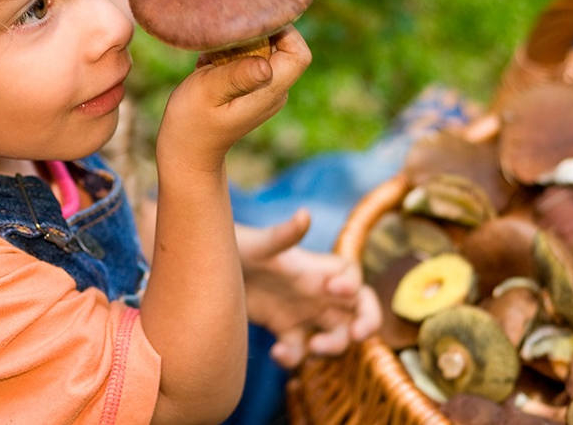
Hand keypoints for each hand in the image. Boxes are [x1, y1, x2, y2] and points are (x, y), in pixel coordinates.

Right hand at [156, 27, 311, 176]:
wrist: (186, 151)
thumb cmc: (191, 122)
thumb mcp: (207, 93)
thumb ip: (236, 76)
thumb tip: (266, 65)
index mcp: (270, 92)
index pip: (299, 53)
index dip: (282, 31)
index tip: (250, 23)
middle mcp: (275, 90)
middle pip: (284, 47)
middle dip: (257, 33)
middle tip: (224, 37)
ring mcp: (265, 90)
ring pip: (266, 50)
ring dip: (240, 44)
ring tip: (213, 56)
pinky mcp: (251, 87)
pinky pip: (251, 58)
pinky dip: (232, 53)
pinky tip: (210, 65)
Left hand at [237, 208, 381, 368]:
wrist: (206, 266)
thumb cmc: (236, 247)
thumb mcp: (259, 244)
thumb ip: (284, 234)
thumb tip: (305, 214)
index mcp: (314, 268)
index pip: (352, 276)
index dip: (356, 286)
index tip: (336, 290)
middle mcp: (314, 291)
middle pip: (357, 309)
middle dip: (366, 324)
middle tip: (355, 335)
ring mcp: (300, 312)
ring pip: (335, 334)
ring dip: (332, 346)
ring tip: (310, 347)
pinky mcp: (282, 329)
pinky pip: (300, 350)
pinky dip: (294, 357)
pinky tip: (275, 354)